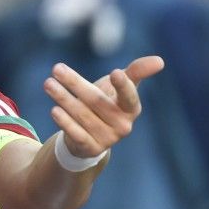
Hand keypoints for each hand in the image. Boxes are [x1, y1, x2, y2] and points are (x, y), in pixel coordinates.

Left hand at [43, 55, 164, 158]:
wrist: (90, 134)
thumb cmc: (105, 103)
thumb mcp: (118, 87)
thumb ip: (135, 72)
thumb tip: (160, 60)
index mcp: (131, 109)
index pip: (129, 97)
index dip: (123, 86)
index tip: (115, 73)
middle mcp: (122, 125)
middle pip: (95, 100)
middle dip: (74, 83)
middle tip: (56, 69)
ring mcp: (107, 138)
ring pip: (81, 114)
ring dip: (63, 98)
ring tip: (48, 83)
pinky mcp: (91, 148)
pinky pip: (76, 133)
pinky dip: (65, 121)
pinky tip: (54, 109)